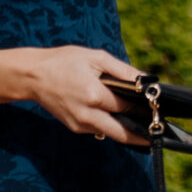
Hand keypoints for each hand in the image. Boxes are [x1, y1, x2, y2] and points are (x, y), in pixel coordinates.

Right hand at [24, 46, 148, 144]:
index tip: (158, 108)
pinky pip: (98, 129)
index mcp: (94, 94)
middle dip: (141, 133)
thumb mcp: (96, 58)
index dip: (144, 107)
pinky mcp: (75, 127)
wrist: (33, 76)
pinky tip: (117, 115)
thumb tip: (146, 80)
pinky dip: (109, 123)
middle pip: (122, 133)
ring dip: (126, 129)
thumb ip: (123, 70)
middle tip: (157, 131)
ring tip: (141, 122)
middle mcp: (87, 114)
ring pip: (111, 133)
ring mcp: (80, 124)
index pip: (128, 106)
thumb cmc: (64, 62)